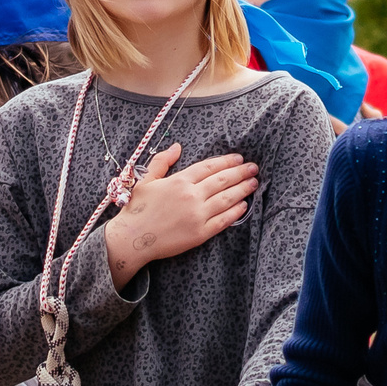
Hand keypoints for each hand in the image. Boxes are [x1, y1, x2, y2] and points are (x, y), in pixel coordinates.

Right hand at [105, 146, 257, 284]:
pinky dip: (235, 212)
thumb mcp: (147, 180)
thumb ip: (162, 161)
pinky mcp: (200, 233)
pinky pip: (223, 221)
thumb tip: (177, 146)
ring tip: (253, 183)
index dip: (227, 162)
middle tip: (254, 168)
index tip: (239, 159)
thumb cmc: (137, 209)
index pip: (209, 167)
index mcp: (179, 181)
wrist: (132, 239)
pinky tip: (244, 206)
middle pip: (222, 180)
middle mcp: (191, 196)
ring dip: (242, 190)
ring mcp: (197, 215)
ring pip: (226, 199)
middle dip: (241, 173)